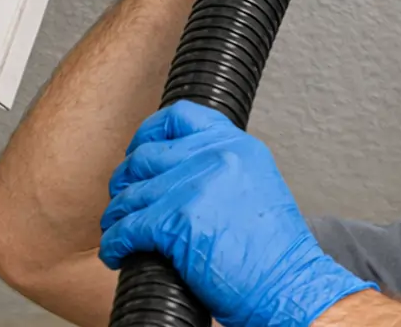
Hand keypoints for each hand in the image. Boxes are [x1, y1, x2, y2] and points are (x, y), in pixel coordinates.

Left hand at [100, 102, 374, 326]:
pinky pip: (126, 228)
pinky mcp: (178, 220)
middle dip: (124, 181)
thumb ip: (222, 168)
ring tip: (118, 232)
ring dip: (115, 217)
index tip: (138, 150)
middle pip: (146, 156)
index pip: (180, 116)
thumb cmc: (272, 250)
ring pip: (131, 195)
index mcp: (238, 145)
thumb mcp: (256, 185)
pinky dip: (114, 244)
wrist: (286, 282)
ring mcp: (196, 186)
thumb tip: (174, 174)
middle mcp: (217, 157)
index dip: (149, 132)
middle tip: (123, 201)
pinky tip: (117, 254)